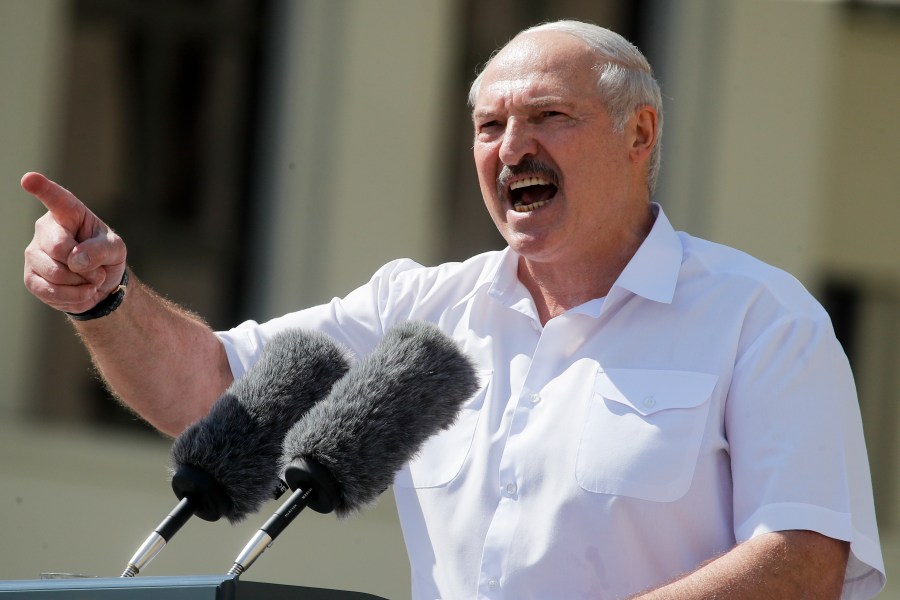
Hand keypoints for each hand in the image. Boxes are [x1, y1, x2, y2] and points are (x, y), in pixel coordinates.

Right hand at [22, 172, 126, 314]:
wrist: (100, 284)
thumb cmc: (106, 256)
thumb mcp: (115, 249)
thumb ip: (100, 249)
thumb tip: (75, 260)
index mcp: (69, 214)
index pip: (56, 199)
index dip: (42, 188)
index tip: (29, 179)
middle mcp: (46, 229)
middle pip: (58, 247)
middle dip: (84, 265)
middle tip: (98, 271)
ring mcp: (34, 253)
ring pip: (54, 272)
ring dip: (81, 283)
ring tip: (91, 281)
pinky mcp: (32, 277)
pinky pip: (49, 291)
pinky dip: (73, 297)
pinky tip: (82, 293)